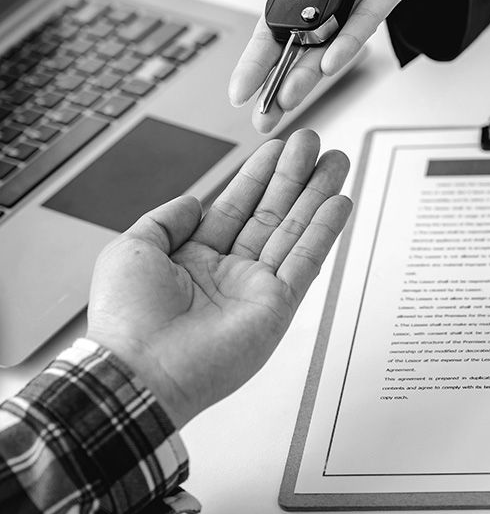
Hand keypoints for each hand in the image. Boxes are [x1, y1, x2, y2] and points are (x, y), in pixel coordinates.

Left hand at [86, 129, 352, 426]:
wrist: (140, 370)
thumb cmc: (127, 319)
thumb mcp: (131, 249)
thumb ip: (166, 219)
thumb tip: (195, 200)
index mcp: (193, 258)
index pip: (235, 206)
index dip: (258, 175)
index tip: (278, 146)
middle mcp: (229, 271)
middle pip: (272, 213)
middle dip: (295, 176)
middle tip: (315, 143)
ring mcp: (256, 289)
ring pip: (295, 231)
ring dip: (317, 196)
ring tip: (336, 162)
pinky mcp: (277, 308)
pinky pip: (305, 263)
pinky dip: (323, 233)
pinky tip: (338, 204)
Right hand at [209, 0, 426, 132]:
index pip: (273, 39)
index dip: (257, 67)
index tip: (239, 95)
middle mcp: (329, 3)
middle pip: (302, 54)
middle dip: (282, 88)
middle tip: (265, 118)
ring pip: (334, 44)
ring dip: (311, 73)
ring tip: (289, 97)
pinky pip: (367, 20)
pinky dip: (348, 42)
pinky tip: (330, 63)